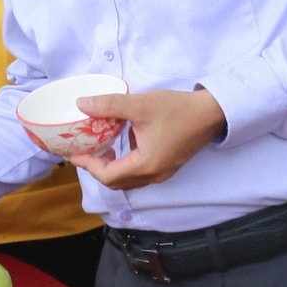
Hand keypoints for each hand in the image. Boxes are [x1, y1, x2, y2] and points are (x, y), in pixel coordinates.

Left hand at [69, 88, 225, 190]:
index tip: (74, 153)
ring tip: (98, 148)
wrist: (212, 112)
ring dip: (110, 167)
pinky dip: (124, 164)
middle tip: (83, 151)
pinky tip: (120, 144)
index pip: (107, 176)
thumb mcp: (140, 105)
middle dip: (96, 168)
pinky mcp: (167, 165)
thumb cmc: (178, 109)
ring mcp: (162, 172)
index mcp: (146, 165)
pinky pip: (139, 173)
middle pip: (116, 182)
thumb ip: (109, 105)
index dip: (87, 165)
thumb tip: (81, 104)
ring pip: (128, 179)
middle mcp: (154, 175)